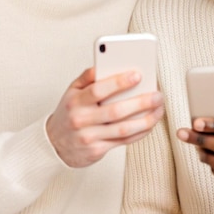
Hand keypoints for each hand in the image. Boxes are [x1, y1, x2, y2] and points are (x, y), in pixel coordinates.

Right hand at [46, 67, 163, 167]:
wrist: (54, 144)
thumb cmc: (69, 112)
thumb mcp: (72, 91)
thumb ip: (88, 76)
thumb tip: (105, 63)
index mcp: (76, 100)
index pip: (98, 89)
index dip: (119, 82)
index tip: (138, 75)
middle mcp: (81, 119)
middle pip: (115, 111)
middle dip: (141, 102)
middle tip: (158, 95)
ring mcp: (89, 137)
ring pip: (123, 129)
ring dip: (146, 119)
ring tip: (159, 109)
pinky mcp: (97, 151)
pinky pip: (123, 141)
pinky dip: (140, 132)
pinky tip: (150, 123)